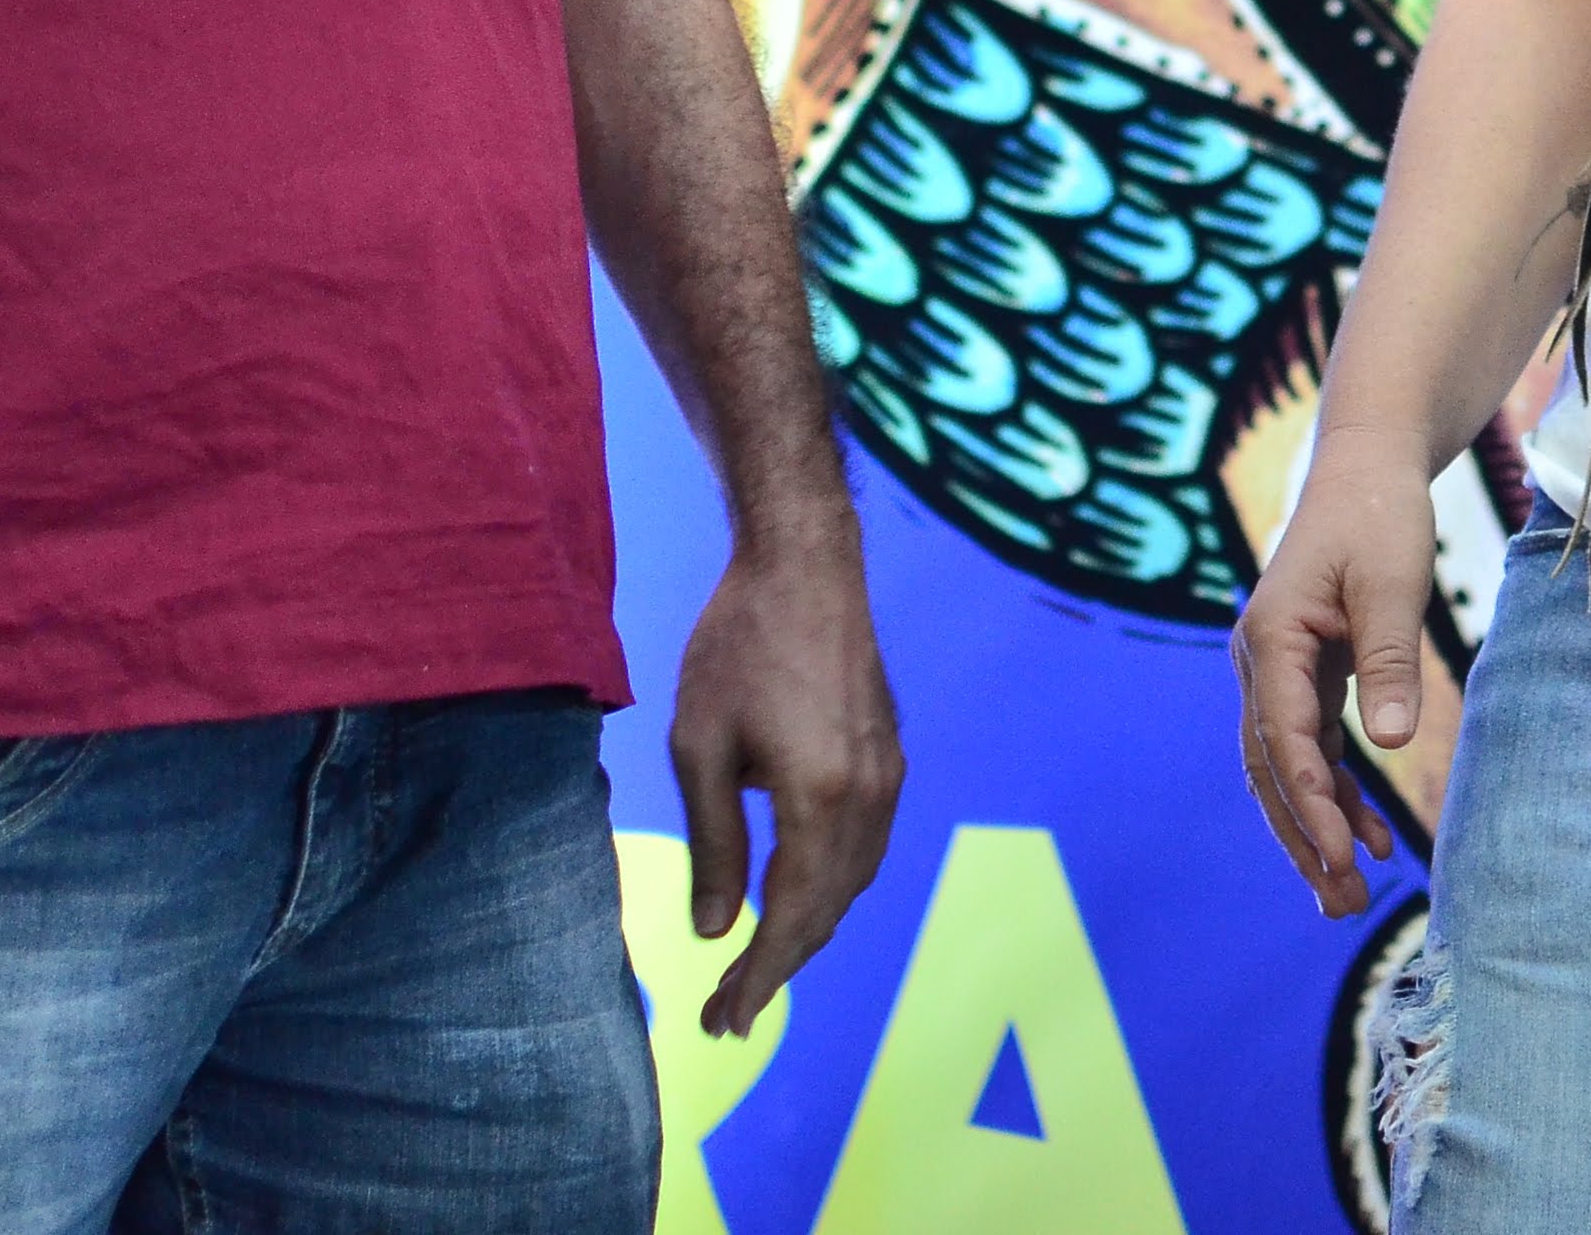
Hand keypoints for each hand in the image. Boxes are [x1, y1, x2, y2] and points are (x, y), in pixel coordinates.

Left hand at [662, 532, 903, 1035]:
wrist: (807, 566)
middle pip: (829, 909)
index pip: (791, 915)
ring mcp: (889, 776)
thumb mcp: (700, 746)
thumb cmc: (738, 646)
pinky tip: (796, 895)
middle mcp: (869, 797)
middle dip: (779, 967)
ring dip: (808, 929)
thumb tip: (715, 929)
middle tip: (727, 1014)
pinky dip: (831, 887)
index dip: (759, 978)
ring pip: (853, 881)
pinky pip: (866, 847)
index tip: (722, 1024)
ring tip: (756, 965)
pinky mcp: (890, 756)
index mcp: (819, 798)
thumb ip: (716, 843)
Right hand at [1232, 440, 1433, 918]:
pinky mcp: (1305, 674)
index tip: (1345, 854)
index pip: (1283, 738)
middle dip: (1304, 838)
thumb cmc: (1378, 514)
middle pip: (1271, 769)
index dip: (1312, 802)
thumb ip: (1389, 661)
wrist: (1366, 467)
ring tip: (1350, 894)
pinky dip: (1337, 793)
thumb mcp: (1391, 581)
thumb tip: (1391, 742)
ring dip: (1315, 829)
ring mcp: (1278, 671)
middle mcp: (1260, 662)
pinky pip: (1312, 748)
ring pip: (1286, 768)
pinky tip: (1374, 835)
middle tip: (1341, 904)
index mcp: (1270, 638)